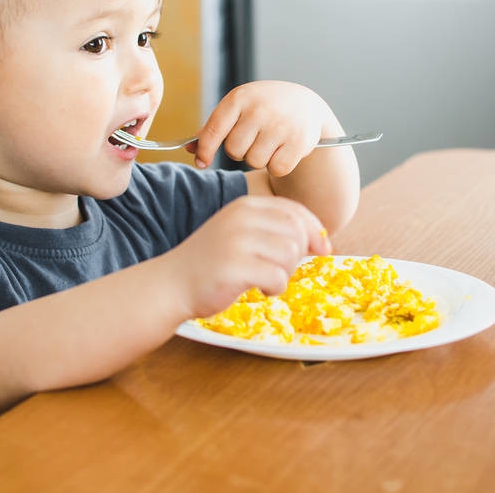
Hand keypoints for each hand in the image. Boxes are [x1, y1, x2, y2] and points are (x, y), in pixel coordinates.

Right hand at [165, 195, 331, 318]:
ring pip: (290, 254)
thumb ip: (273, 229)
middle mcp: (242, 218)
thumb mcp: (241, 233)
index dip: (315, 229)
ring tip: (264, 278)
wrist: (172, 283)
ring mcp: (238, 241)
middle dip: (298, 254)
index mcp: (245, 206)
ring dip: (285, 272)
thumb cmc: (211, 262)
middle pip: (297, 232)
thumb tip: (321, 240)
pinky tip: (259, 288)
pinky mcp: (236, 267)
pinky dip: (275, 287)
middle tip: (279, 268)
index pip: (294, 210)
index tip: (322, 248)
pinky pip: (278, 276)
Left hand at [190, 80, 341, 174]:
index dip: (205, 150)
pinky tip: (284, 150)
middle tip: (254, 139)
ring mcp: (280, 125)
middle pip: (234, 151)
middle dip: (241, 151)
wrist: (305, 104)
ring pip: (254, 162)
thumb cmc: (264, 107)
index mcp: (239, 98)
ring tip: (270, 142)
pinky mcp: (299, 141)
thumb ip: (215, 127)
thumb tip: (190, 150)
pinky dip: (278, 165)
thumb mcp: (239, 107)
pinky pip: (276, 169)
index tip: (202, 162)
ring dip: (260, 158)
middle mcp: (259, 109)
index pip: (213, 130)